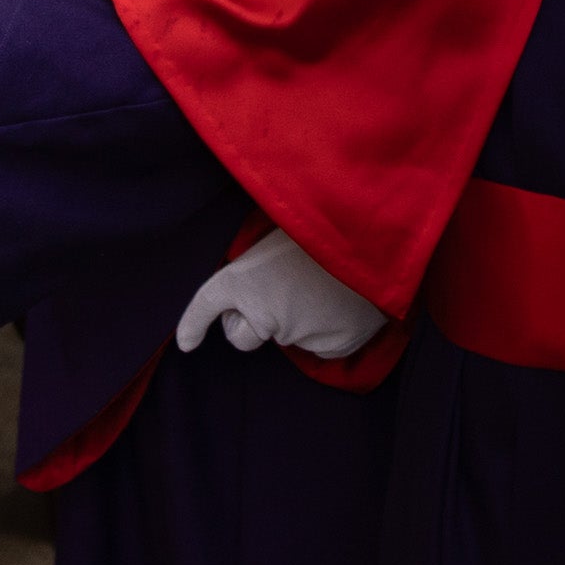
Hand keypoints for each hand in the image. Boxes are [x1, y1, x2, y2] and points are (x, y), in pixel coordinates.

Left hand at [174, 225, 387, 359]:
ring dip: (300, 317)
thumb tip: (260, 274)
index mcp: (244, 278)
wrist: (378, 234)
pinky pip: (322, 343)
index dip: (193, 324)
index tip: (186, 343)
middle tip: (289, 287)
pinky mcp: (332, 347)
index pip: (207, 303)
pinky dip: (331, 328)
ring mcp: (298, 335)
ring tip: (328, 282)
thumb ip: (263, 259)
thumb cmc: (327, 218)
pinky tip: (348, 300)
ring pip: (289, 336)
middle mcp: (264, 313)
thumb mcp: (282, 227)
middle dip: (258, 320)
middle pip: (247, 333)